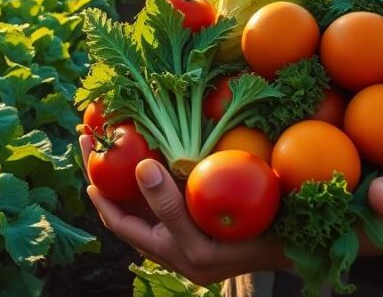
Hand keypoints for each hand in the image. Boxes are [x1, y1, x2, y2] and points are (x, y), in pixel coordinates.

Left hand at [79, 135, 289, 286]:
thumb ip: (169, 206)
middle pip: (128, 204)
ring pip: (147, 192)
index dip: (101, 195)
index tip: (87, 165)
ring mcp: (187, 222)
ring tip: (110, 133)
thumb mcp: (199, 237)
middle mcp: (173, 237)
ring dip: (126, 164)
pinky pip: (170, 186)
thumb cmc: (249, 243)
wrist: (295, 244)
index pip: (121, 221)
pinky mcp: (201, 208)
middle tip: (87, 137)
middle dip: (105, 171)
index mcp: (167, 250)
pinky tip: (150, 139)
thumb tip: (140, 167)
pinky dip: (155, 165)